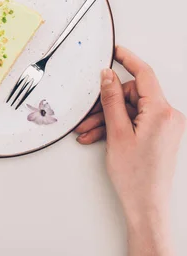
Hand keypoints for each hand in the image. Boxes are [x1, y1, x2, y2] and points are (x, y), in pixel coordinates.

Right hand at [75, 46, 184, 255]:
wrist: (146, 205)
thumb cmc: (135, 175)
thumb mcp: (116, 132)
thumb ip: (111, 100)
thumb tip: (107, 76)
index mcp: (162, 112)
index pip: (144, 75)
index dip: (128, 60)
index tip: (115, 50)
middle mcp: (168, 116)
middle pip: (132, 95)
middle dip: (107, 104)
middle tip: (88, 116)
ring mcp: (165, 126)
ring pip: (130, 110)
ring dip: (107, 119)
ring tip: (88, 133)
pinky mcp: (159, 135)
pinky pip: (135, 121)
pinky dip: (116, 127)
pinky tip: (98, 138)